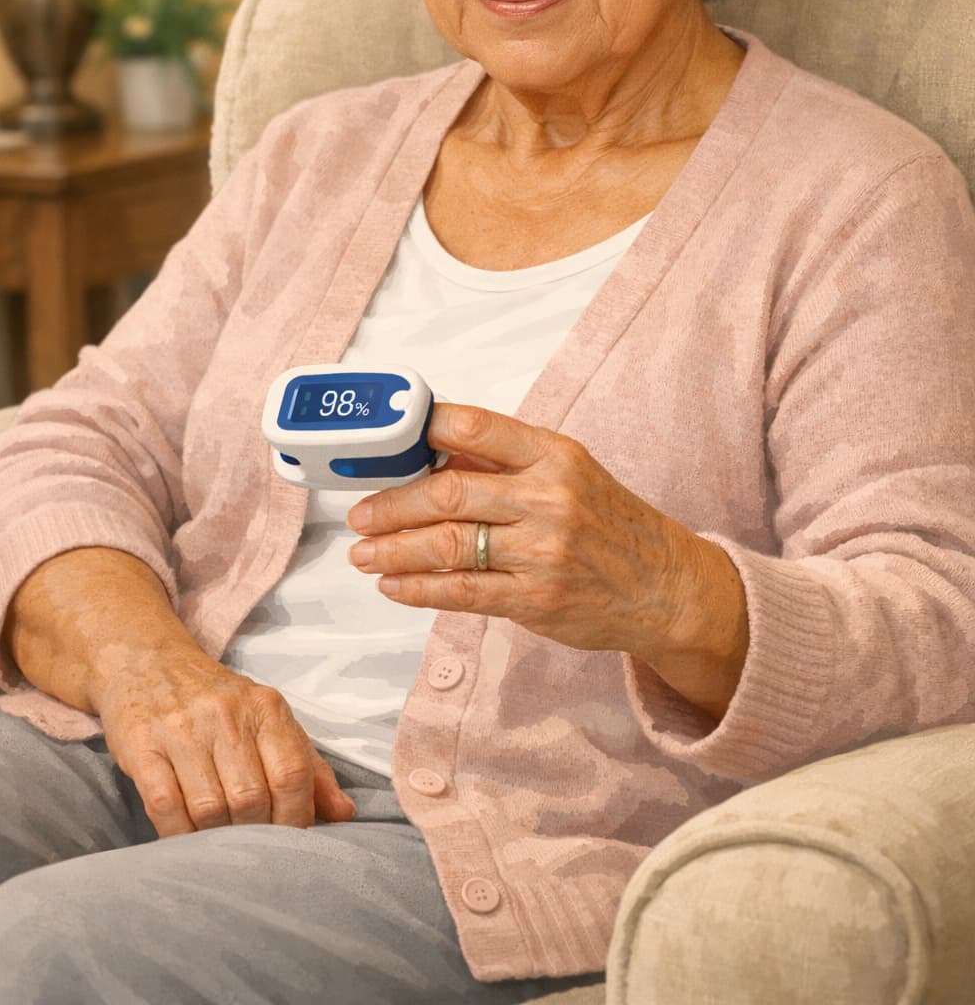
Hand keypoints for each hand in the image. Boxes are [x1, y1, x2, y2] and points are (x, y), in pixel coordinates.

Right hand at [95, 645, 355, 838]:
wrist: (149, 662)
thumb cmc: (219, 703)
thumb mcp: (269, 720)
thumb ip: (309, 766)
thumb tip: (344, 813)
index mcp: (266, 707)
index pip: (292, 774)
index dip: (296, 819)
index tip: (291, 843)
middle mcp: (226, 714)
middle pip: (251, 799)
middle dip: (254, 835)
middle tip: (251, 848)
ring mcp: (181, 730)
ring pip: (210, 809)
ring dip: (216, 839)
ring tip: (218, 842)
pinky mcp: (142, 747)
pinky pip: (165, 807)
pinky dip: (178, 835)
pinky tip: (185, 838)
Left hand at [346, 402, 701, 662]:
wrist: (667, 586)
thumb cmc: (611, 523)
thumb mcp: (569, 472)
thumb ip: (504, 464)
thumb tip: (428, 456)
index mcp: (553, 454)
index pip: (473, 427)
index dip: (419, 429)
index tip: (382, 439)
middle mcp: (548, 498)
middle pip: (448, 492)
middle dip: (392, 503)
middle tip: (359, 514)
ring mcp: (542, 552)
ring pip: (448, 545)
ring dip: (394, 550)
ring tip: (362, 553)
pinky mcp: (536, 600)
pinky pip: (463, 592)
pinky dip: (419, 589)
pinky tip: (393, 585)